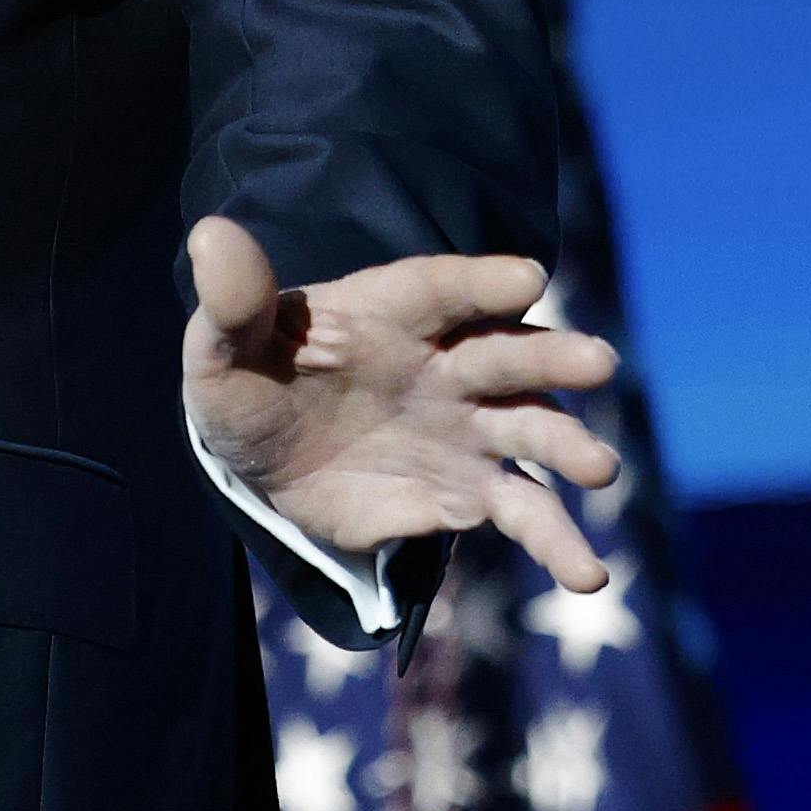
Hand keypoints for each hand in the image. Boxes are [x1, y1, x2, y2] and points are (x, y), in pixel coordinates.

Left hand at [179, 216, 624, 596]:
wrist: (260, 460)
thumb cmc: (248, 383)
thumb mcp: (223, 346)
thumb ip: (232, 300)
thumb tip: (211, 234)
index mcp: (389, 312)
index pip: (440, 289)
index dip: (483, 283)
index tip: (529, 280)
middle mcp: (444, 363)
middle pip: (506, 353)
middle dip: (553, 356)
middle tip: (599, 363)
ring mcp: (463, 429)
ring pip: (529, 430)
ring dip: (568, 446)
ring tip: (600, 468)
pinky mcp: (464, 493)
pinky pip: (520, 512)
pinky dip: (555, 543)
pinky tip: (588, 576)